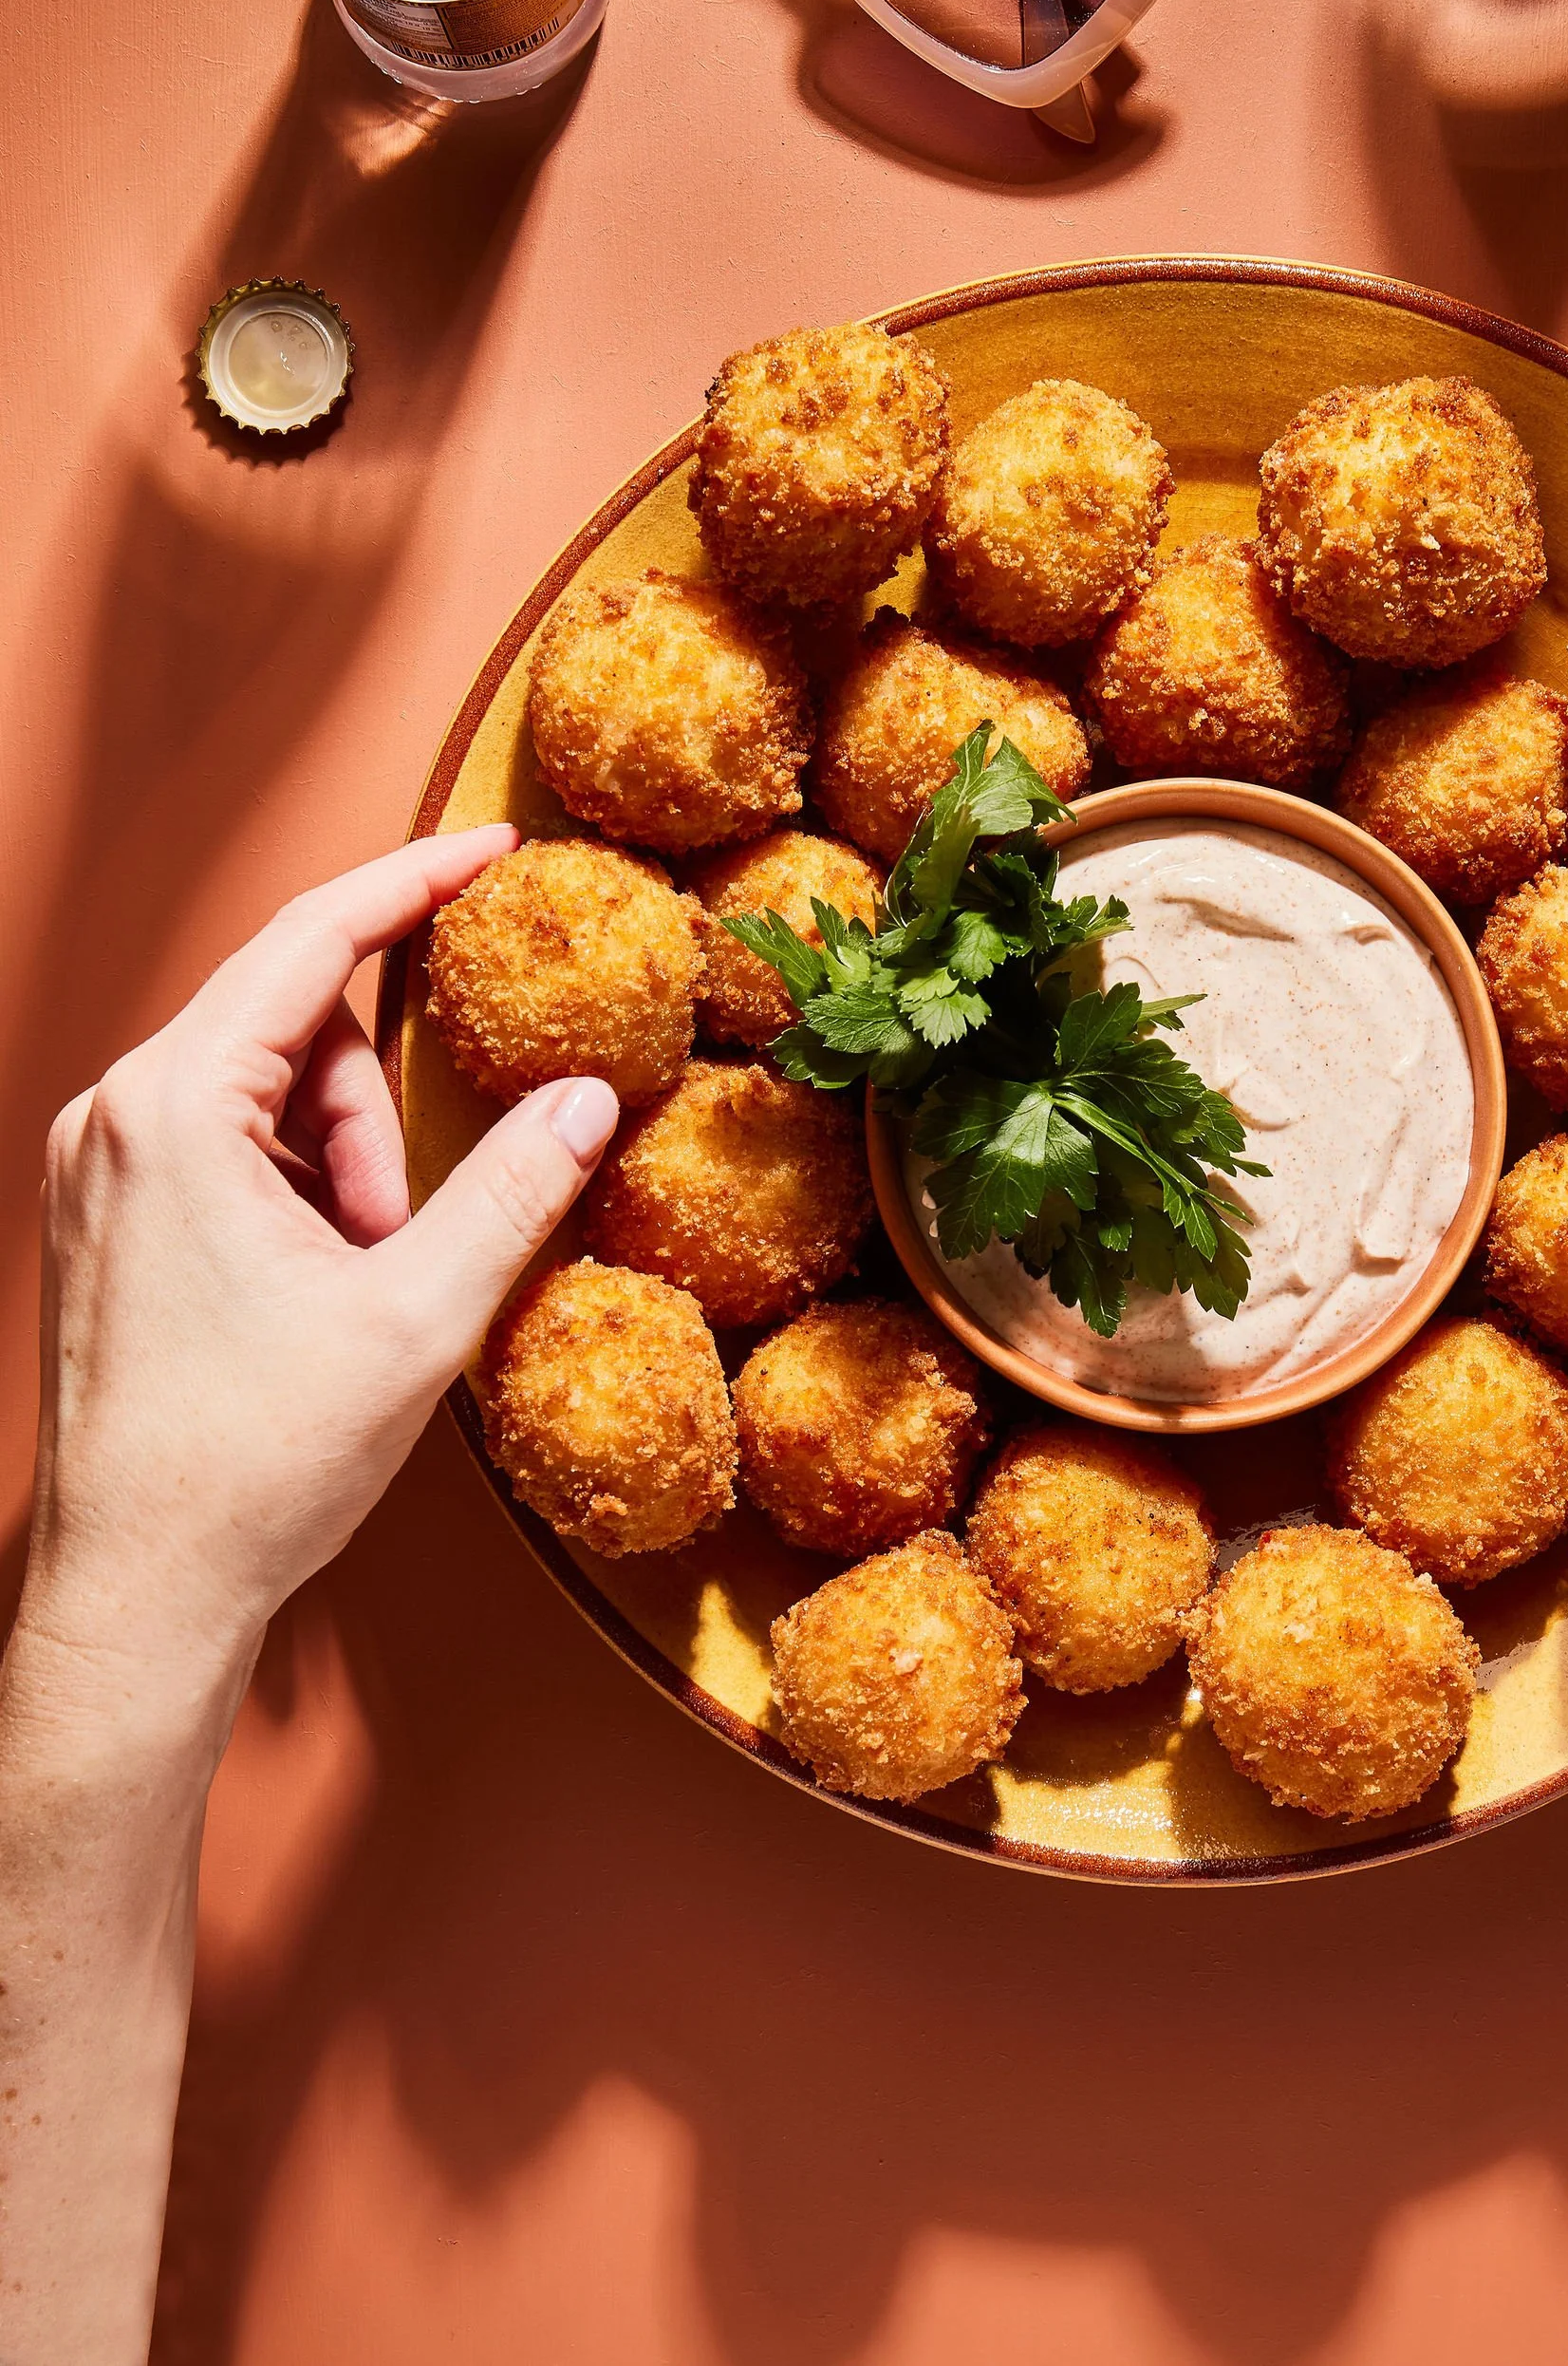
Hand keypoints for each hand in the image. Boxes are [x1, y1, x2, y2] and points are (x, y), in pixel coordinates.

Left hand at [16, 828, 617, 1717]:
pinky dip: (299, 1190)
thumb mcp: (416, 1316)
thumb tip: (590, 1097)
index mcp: (173, 1109)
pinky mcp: (106, 1220)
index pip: (310, 938)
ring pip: (264, 1092)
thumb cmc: (249, 1463)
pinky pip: (226, 1146)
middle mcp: (114, 1115)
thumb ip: (514, 1188)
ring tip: (362, 1281)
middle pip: (291, 1026)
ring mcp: (99, 1169)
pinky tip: (323, 1287)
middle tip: (410, 1229)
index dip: (415, 883)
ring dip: (343, 1160)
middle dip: (378, 1109)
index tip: (493, 850)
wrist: (136, 1596)